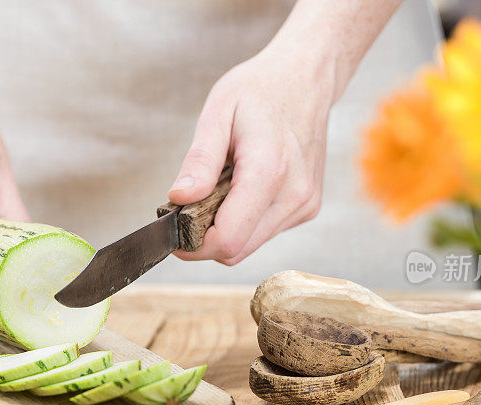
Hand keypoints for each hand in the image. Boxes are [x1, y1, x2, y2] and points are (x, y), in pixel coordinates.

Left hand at [168, 44, 334, 264]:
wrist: (307, 78)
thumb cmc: (261, 89)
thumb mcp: (218, 113)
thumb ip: (199, 161)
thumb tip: (179, 198)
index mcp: (268, 171)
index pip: (227, 239)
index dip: (193, 246)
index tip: (172, 233)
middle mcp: (294, 195)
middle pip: (237, 250)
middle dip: (205, 237)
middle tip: (190, 204)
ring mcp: (305, 204)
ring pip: (251, 245)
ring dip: (226, 228)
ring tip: (221, 186)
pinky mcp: (308, 207)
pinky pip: (266, 232)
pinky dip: (246, 220)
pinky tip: (244, 187)